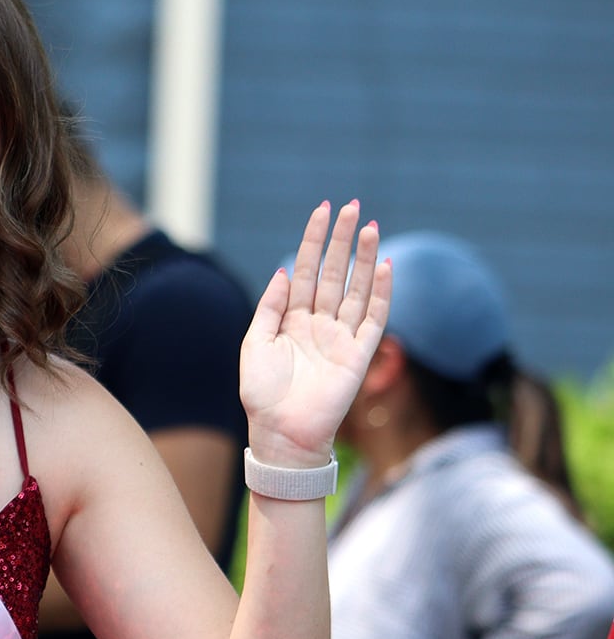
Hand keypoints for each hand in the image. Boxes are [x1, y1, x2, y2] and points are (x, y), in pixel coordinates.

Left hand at [239, 200, 391, 466]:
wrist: (280, 432)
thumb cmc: (262, 392)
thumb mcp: (255, 342)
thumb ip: (270, 306)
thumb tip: (285, 271)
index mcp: (292, 317)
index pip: (307, 270)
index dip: (314, 240)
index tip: (323, 211)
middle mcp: (319, 322)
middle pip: (334, 272)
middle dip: (342, 240)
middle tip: (353, 207)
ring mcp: (341, 336)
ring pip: (356, 288)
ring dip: (364, 258)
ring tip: (371, 227)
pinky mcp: (359, 354)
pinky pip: (373, 318)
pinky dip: (380, 293)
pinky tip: (384, 267)